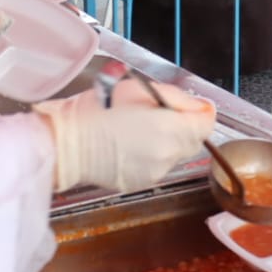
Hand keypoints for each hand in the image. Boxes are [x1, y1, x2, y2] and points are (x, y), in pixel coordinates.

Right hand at [35, 81, 213, 192]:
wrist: (65, 144)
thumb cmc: (95, 110)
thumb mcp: (136, 88)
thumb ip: (174, 97)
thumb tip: (199, 106)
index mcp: (168, 129)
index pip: (206, 123)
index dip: (201, 111)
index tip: (191, 105)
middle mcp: (167, 155)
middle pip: (194, 140)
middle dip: (185, 126)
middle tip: (161, 112)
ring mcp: (155, 172)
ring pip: (176, 154)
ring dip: (169, 141)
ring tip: (141, 128)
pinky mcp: (142, 183)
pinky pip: (158, 165)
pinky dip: (153, 154)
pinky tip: (131, 144)